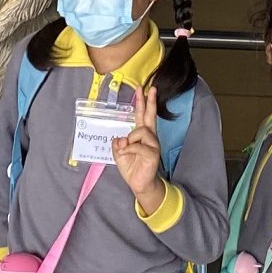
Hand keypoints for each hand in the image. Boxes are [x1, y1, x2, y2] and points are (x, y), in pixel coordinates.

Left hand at [113, 86, 163, 212]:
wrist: (139, 184)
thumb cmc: (131, 167)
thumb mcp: (118, 153)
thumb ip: (118, 142)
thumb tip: (122, 138)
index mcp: (141, 135)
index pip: (142, 116)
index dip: (143, 103)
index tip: (144, 90)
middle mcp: (150, 137)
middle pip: (150, 116)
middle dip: (150, 102)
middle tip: (152, 88)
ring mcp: (153, 145)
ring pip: (141, 131)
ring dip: (130, 138)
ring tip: (126, 148)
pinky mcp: (153, 154)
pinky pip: (138, 145)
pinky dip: (129, 149)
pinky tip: (128, 154)